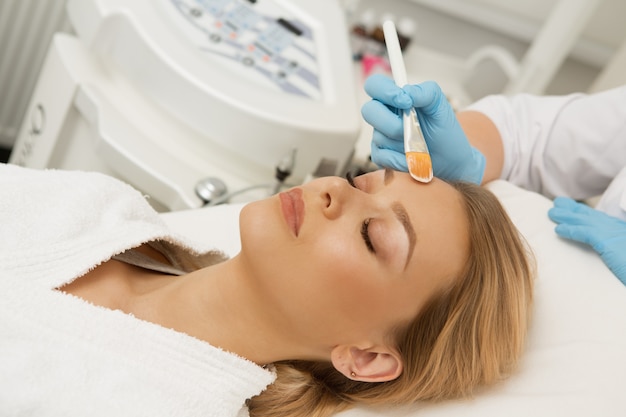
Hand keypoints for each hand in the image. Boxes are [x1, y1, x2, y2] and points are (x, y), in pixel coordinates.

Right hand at [361, 74, 484, 183]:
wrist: (451, 158)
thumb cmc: (443, 130)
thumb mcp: (440, 105)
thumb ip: (426, 91)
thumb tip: (407, 91)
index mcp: (395, 98)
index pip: (375, 85)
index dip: (384, 91)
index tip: (405, 101)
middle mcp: (384, 115)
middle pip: (369, 111)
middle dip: (391, 122)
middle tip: (410, 129)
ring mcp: (380, 136)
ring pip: (378, 136)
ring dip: (402, 143)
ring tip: (420, 145)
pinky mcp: (381, 156)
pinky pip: (381, 157)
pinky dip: (399, 159)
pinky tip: (411, 158)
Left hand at [548, 197, 625, 285]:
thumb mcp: (621, 257)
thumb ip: (614, 249)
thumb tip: (606, 249)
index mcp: (623, 233)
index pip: (602, 221)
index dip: (586, 214)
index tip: (572, 208)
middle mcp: (620, 231)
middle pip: (594, 217)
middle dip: (575, 210)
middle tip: (557, 203)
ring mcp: (616, 235)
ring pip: (587, 222)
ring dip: (568, 217)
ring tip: (552, 213)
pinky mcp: (610, 243)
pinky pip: (587, 233)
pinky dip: (571, 230)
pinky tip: (558, 229)